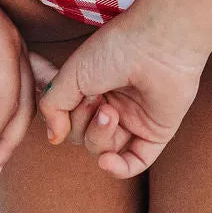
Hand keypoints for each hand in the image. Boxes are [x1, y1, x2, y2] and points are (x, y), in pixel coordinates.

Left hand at [0, 0, 41, 181]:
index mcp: (4, 41)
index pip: (7, 99)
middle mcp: (11, 44)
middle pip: (20, 103)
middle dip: (5, 141)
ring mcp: (3, 44)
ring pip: (17, 95)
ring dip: (6, 130)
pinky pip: (9, 82)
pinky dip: (8, 108)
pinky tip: (8, 121)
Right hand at [37, 8, 205, 177]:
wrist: (158, 44)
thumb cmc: (116, 49)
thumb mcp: (71, 73)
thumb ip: (53, 105)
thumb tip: (55, 137)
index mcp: (94, 85)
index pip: (70, 117)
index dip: (64, 113)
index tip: (69, 96)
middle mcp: (114, 102)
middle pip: (85, 136)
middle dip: (83, 123)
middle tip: (95, 99)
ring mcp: (135, 119)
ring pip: (105, 150)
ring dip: (100, 137)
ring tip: (109, 112)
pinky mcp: (155, 132)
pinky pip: (134, 163)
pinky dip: (118, 168)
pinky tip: (107, 160)